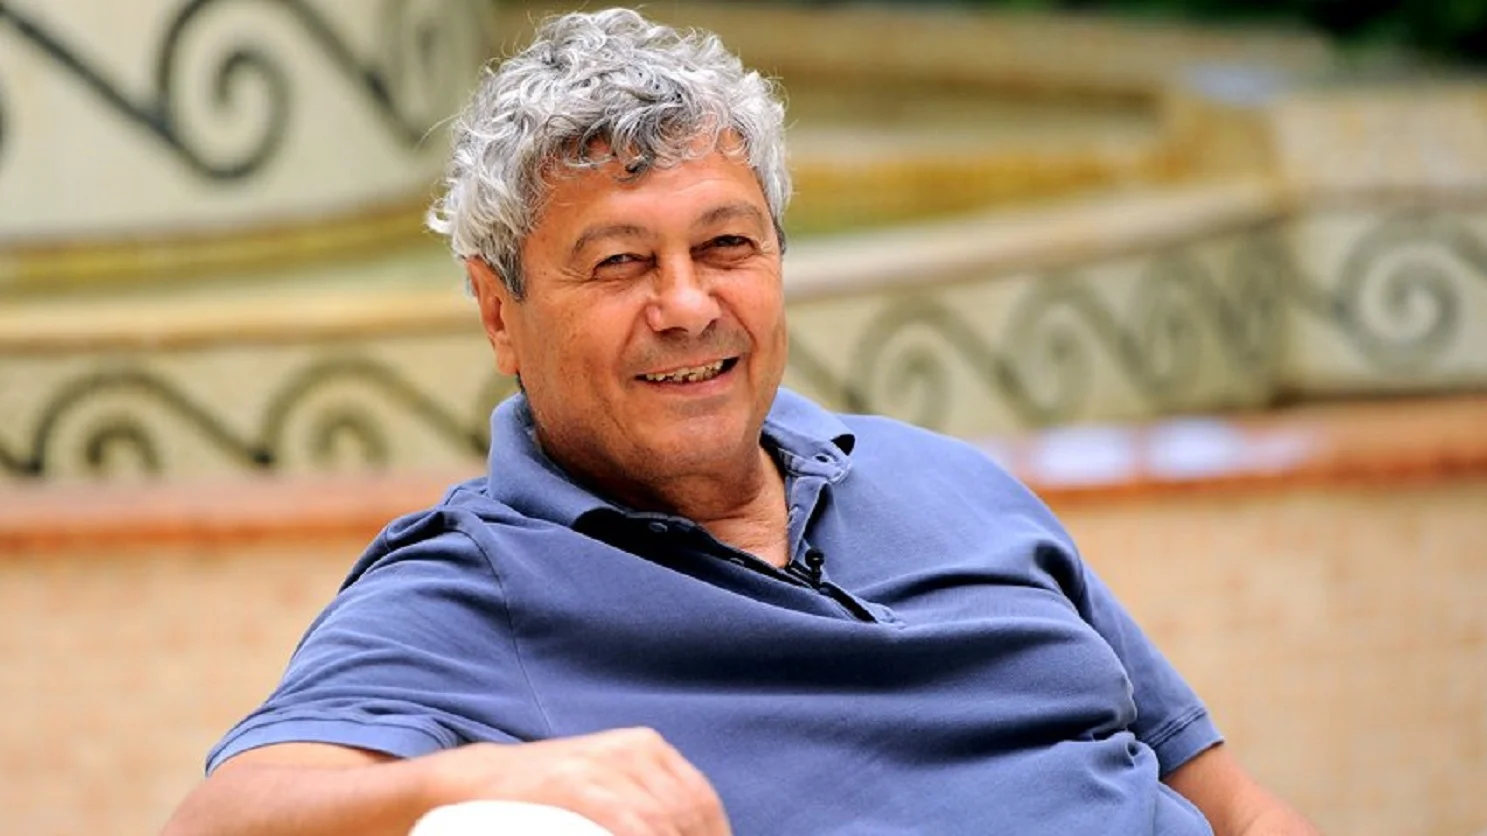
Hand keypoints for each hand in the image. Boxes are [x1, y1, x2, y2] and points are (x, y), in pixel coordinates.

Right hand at [421, 728, 730, 835]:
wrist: (480, 781)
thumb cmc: (550, 794)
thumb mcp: (610, 784)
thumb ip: (648, 804)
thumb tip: (686, 831)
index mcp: (649, 748)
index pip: (702, 801)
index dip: (716, 835)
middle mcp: (634, 750)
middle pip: (688, 815)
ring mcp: (605, 764)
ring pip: (663, 822)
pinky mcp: (578, 783)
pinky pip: (631, 825)